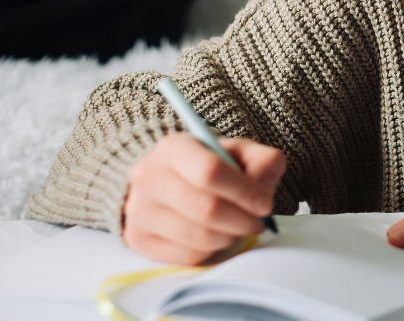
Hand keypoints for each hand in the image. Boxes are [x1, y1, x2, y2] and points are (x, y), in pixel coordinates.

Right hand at [122, 133, 285, 264]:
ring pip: (198, 237)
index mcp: (174, 147)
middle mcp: (149, 176)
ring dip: (229, 237)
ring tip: (237, 227)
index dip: (244, 192)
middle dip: (241, 221)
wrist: (168, 181)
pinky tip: (215, 236)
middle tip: (256, 222)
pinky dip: (211, 251)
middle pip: (206, 209)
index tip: (265, 204)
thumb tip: (263, 194)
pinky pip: (187, 256)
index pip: (210, 172)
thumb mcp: (239, 151)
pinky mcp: (138, 238)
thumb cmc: (210, 165)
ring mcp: (139, 209)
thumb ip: (262, 162)